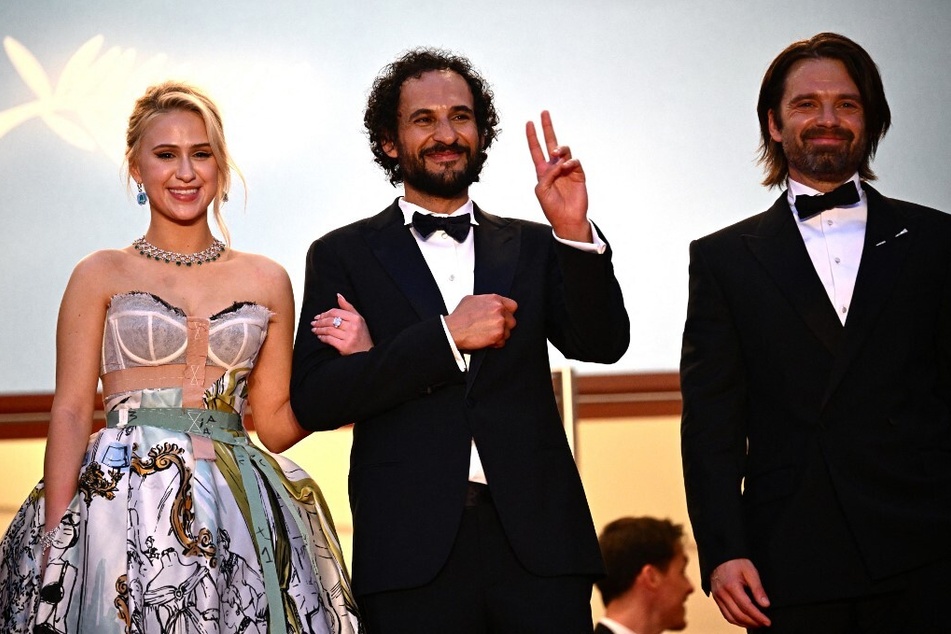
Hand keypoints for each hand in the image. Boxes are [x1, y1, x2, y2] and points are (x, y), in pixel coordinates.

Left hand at [312, 293, 373, 354]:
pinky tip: (320, 337)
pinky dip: (322, 338)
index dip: (325, 314)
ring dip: (319, 330)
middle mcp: (353, 327)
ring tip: (314, 330)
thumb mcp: (359, 319)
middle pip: (331, 321)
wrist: (367, 352)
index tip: (318, 316)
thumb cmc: (362, 335)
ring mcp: (349, 337)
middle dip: (319, 322)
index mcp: (356, 318)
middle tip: (313, 323)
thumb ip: (348, 307)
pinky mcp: (344, 346)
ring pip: (329, 330)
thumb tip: (338, 296)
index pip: (335, 312)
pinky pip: (329, 339)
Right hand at [445, 294, 517, 350]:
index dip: (507, 313)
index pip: (512, 305)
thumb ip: (485, 301)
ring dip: (499, 335)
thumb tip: (489, 304)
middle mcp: (499, 309)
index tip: (503, 317)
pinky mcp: (498, 335)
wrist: (452, 330)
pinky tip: (485, 340)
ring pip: (508, 332)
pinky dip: (495, 343)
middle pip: (511, 320)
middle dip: (503, 326)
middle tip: (492, 328)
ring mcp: (500, 322)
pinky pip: (502, 342)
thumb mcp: (471, 300)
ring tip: (487, 334)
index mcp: (494, 299)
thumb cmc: (459, 317)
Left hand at [526, 110, 591, 242]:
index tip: (529, 122)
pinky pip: (574, 162)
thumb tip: (557, 162)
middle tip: (544, 113)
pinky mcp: (578, 174)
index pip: (536, 150)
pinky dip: (570, 162)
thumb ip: (546, 174)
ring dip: (560, 149)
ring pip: (564, 151)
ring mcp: (567, 170)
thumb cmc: (551, 207)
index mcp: (542, 171)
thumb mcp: (541, 190)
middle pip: (551, 143)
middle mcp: (555, 167)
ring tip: (557, 152)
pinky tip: (567, 167)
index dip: (532, 137)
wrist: (567, 219)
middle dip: (547, 128)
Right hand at [710, 558, 771, 627]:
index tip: (767, 622)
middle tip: (764, 624)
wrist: (720, 556)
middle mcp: (722, 593)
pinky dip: (735, 620)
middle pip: (738, 615)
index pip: (746, 607)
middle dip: (753, 622)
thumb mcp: (750, 571)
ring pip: (730, 618)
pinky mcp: (716, 598)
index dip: (758, 616)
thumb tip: (765, 604)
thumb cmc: (735, 562)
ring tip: (756, 624)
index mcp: (731, 586)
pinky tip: (744, 620)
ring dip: (744, 624)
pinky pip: (725, 614)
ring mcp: (717, 597)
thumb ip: (758, 589)